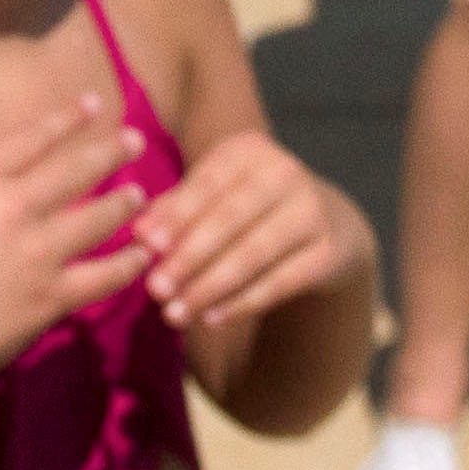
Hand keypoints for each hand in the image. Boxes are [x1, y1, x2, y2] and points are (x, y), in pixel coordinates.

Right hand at [0, 99, 156, 405]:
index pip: (32, 139)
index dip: (66, 118)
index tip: (92, 104)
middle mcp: (14, 210)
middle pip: (76, 170)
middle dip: (110, 151)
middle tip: (135, 140)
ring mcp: (39, 255)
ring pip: (99, 218)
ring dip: (125, 203)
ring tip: (141, 194)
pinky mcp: (53, 298)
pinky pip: (104, 277)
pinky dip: (128, 264)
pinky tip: (142, 255)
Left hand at [132, 130, 372, 334]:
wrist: (326, 222)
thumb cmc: (247, 207)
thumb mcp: (214, 195)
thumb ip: (175, 210)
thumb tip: (140, 235)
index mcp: (249, 150)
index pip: (207, 184)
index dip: (176, 216)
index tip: (147, 247)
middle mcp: (285, 173)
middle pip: (230, 219)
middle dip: (189, 257)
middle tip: (155, 289)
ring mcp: (311, 212)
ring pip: (254, 254)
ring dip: (210, 287)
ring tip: (175, 313)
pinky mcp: (328, 251)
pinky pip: (281, 282)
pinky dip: (243, 303)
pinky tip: (211, 319)